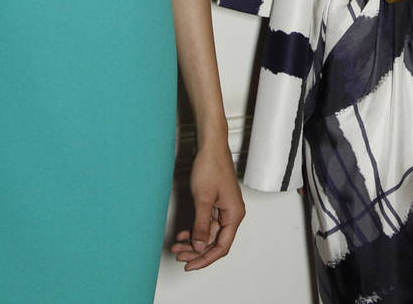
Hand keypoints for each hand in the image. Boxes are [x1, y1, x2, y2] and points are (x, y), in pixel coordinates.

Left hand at [170, 142, 244, 270]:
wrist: (210, 146)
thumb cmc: (211, 166)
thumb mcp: (203, 200)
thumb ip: (202, 225)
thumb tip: (200, 246)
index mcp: (234, 214)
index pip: (222, 246)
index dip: (205, 259)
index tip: (190, 265)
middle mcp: (231, 214)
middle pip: (215, 242)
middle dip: (196, 251)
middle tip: (179, 256)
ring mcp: (223, 209)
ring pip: (209, 234)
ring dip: (193, 241)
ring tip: (177, 246)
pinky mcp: (215, 204)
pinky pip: (206, 223)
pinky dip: (194, 230)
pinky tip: (182, 234)